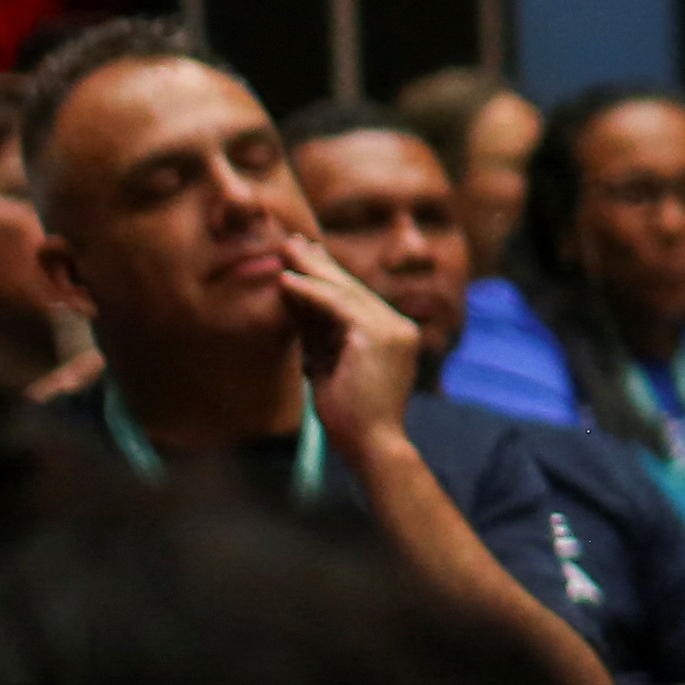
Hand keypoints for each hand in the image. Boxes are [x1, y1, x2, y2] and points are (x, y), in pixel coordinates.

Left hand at [277, 239, 422, 454]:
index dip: (327, 275)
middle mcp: (400, 327)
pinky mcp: (378, 336)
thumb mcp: (328, 361)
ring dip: (311, 270)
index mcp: (394, 334)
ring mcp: (393, 330)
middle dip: (318, 263)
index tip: (301, 258)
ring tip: (284, 251)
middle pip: (352, 287)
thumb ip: (317, 330)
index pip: (356, 297)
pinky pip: (338, 304)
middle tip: (290, 241)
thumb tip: (292, 296)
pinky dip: (310, 291)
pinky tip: (287, 280)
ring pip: (345, 291)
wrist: (371, 443)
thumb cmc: (349, 413)